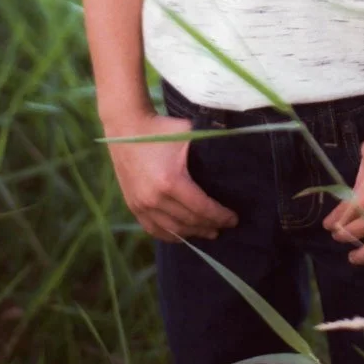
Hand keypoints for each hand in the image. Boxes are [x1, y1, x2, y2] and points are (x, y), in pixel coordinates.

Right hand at [104, 108, 239, 242]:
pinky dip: (170, 235)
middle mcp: (155, 198)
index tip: (234, 219)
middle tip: (224, 226)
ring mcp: (141, 205)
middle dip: (209, 226)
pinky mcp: (133, 205)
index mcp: (171, 182)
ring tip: (208, 232)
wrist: (127, 128)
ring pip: (172, 229)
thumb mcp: (188, 133)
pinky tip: (182, 235)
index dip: (220, 216)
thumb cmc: (162, 129)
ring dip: (192, 234)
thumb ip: (210, 144)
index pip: (201, 208)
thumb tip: (237, 149)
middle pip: (189, 222)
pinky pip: (154, 229)